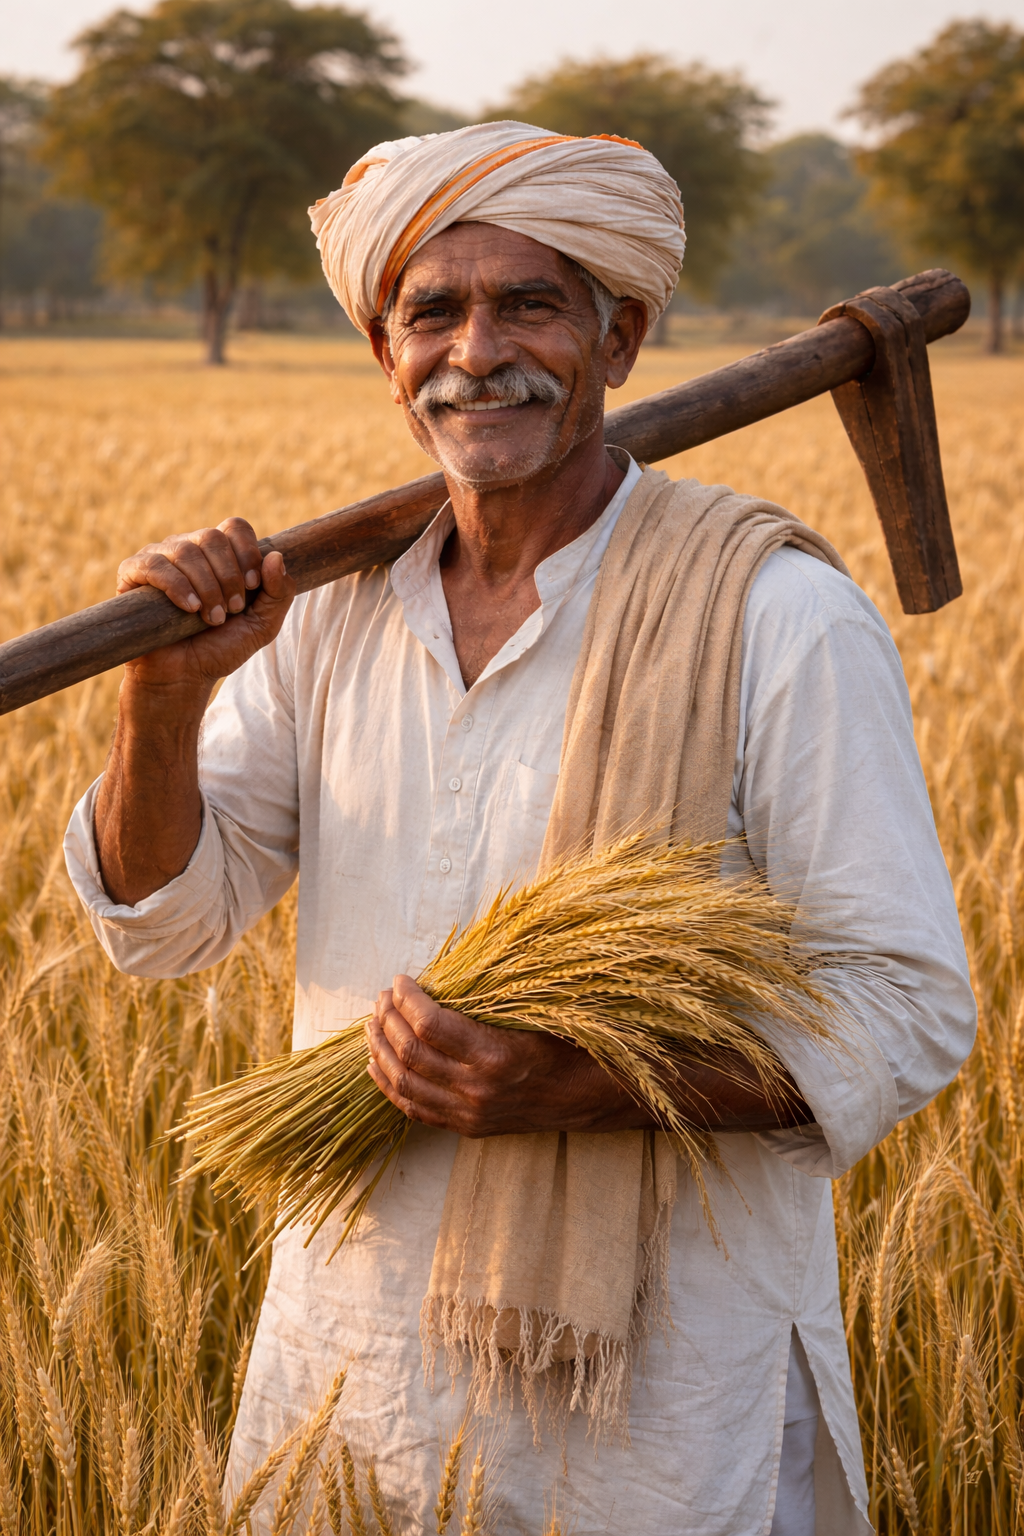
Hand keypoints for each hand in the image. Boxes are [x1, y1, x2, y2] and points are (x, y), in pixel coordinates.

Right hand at [116, 517, 295, 697]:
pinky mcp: (132, 573)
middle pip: (212, 537)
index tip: (252, 587)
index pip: (234, 527)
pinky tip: (190, 608)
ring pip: (186, 550)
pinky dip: (177, 585)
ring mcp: (159, 558)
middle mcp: (188, 549)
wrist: (183, 677)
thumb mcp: (262, 626)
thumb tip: (276, 556)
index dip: (247, 552)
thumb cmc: (220, 648)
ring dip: (206, 586)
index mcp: (218, 555)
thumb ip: (279, 594)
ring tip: (211, 618)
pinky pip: (154, 565)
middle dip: (228, 575)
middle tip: (232, 609)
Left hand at [366, 976, 647, 1136]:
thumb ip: (486, 999)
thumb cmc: (563, 1042)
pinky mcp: (466, 1127)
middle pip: (411, 1053)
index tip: (399, 979)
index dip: (406, 999)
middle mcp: (478, 1090)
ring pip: (405, 1083)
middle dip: (388, 1019)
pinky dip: (389, 1085)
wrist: (588, 1095)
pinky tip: (376, 1062)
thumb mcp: (532, 1012)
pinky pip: (414, 1109)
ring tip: (373, 1022)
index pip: (430, 1026)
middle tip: (382, 995)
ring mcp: (470, 1113)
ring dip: (381, 1049)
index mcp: (496, 1056)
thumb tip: (441, 972)